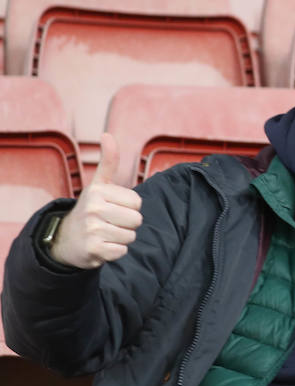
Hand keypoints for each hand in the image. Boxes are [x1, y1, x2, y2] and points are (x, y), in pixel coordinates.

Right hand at [49, 133, 142, 269]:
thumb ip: (108, 161)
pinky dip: (115, 251)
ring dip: (121, 238)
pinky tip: (102, 246)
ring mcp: (92, 229)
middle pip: (136, 220)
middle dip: (127, 224)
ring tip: (106, 233)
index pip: (137, 202)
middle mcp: (93, 208)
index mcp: (97, 191)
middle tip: (110, 222)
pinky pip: (122, 251)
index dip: (130, 207)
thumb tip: (107, 134)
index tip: (114, 207)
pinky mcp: (93, 249)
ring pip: (131, 236)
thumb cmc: (91, 208)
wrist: (66, 239)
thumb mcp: (98, 184)